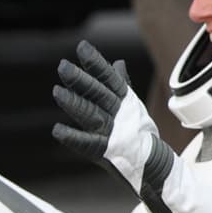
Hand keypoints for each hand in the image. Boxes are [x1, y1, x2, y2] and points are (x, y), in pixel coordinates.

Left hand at [51, 40, 160, 188]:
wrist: (153, 164)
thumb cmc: (140, 133)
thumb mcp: (133, 105)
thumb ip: (121, 84)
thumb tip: (117, 63)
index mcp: (125, 101)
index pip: (109, 78)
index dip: (96, 63)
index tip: (82, 48)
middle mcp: (120, 114)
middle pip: (99, 94)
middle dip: (81, 80)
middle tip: (63, 67)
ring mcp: (114, 133)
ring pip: (92, 115)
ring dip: (75, 103)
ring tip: (57, 92)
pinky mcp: (106, 152)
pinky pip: (88, 144)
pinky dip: (73, 138)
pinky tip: (57, 130)